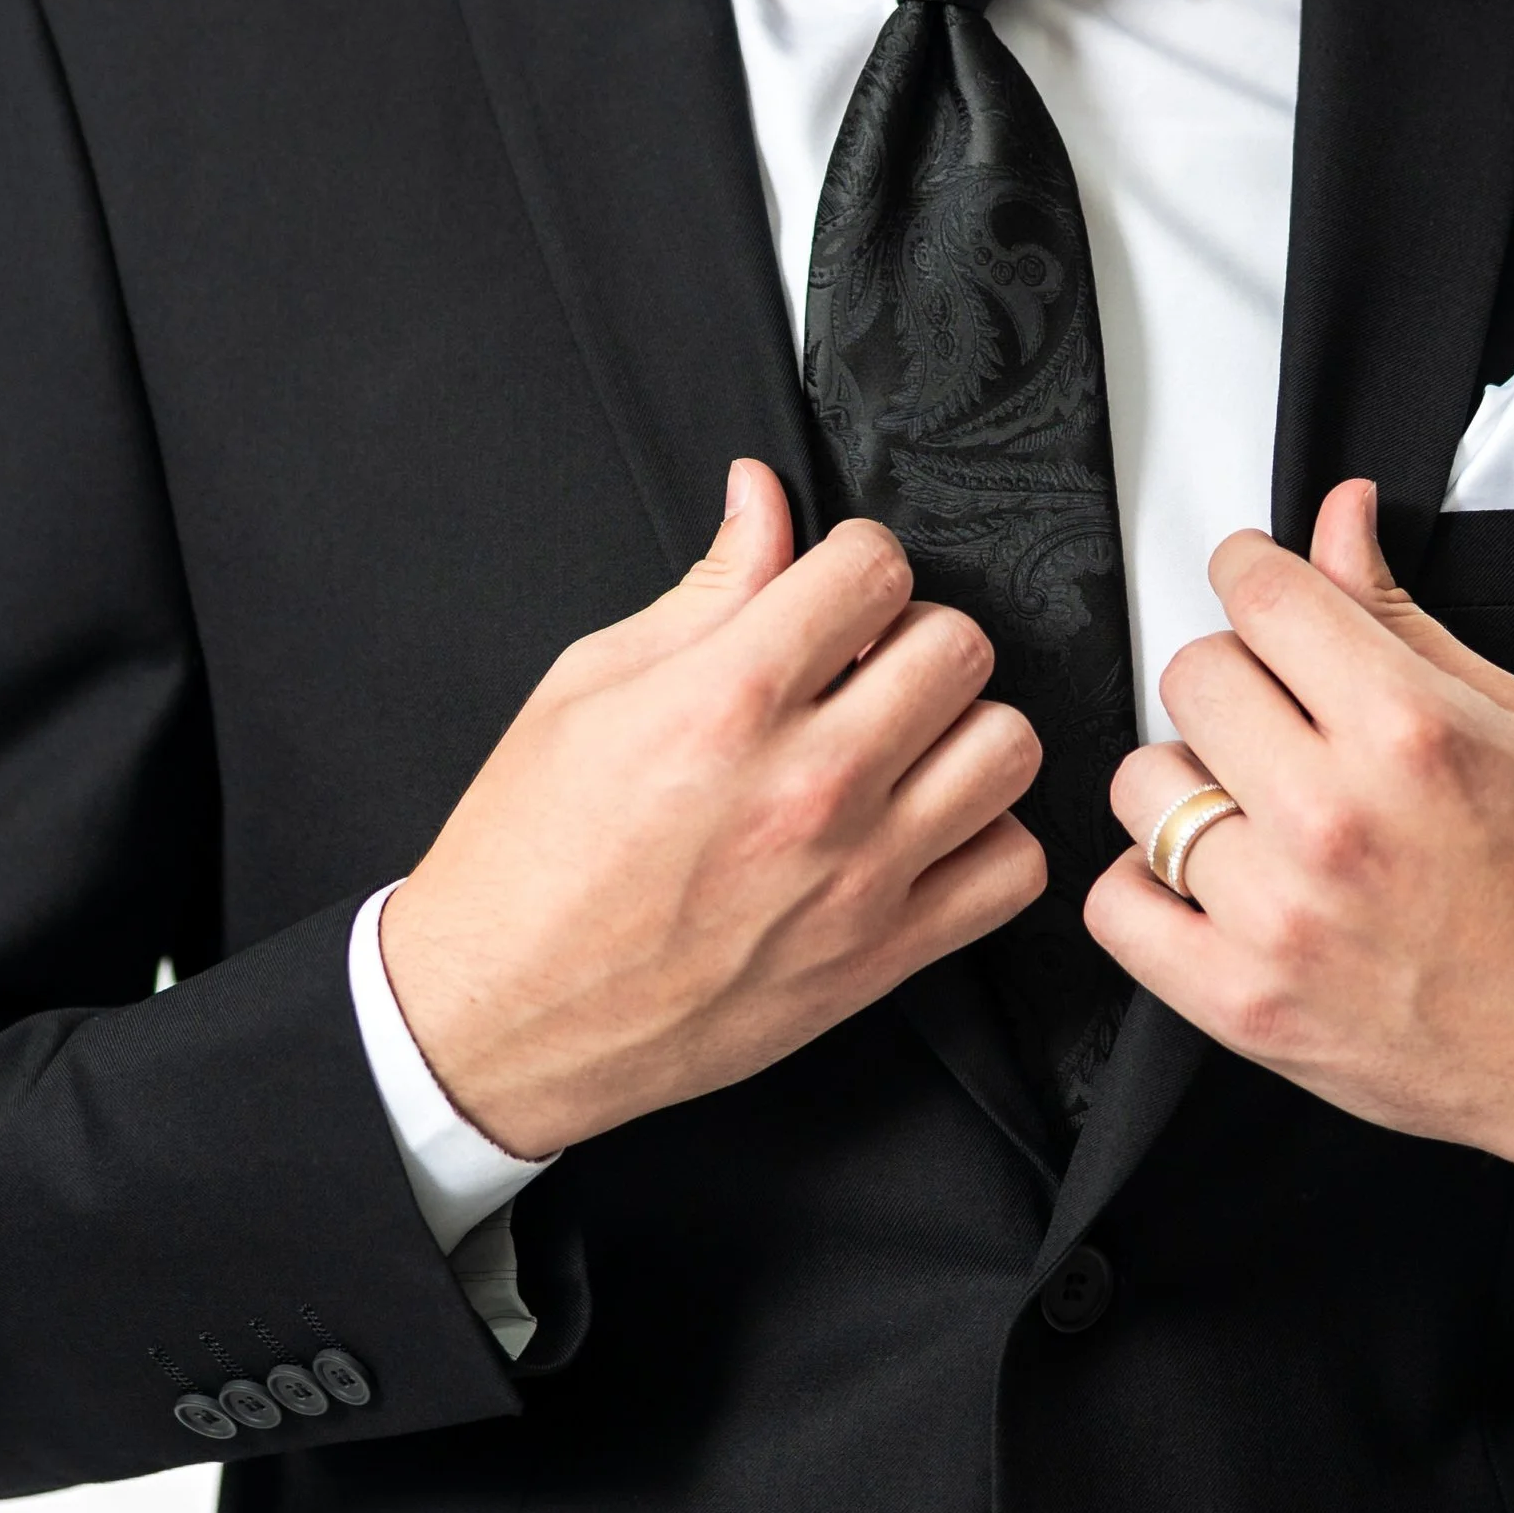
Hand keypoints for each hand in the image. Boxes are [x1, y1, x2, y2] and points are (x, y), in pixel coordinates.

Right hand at [380, 461, 1044, 1156]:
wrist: (502, 1017)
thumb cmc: (527, 856)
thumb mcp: (588, 687)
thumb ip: (705, 590)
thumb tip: (761, 496)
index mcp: (727, 700)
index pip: (874, 567)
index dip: (854, 562)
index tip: (834, 591)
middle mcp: (808, 783)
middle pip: (958, 646)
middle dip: (911, 635)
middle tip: (863, 667)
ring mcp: (856, 875)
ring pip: (1006, 747)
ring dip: (960, 730)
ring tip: (901, 744)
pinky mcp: (880, 958)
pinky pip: (1011, 871)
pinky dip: (985, 841)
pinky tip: (925, 829)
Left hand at [1086, 480, 1513, 1206]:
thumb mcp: (1513, 721)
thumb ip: (1399, 617)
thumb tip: (1338, 520)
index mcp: (1408, 731)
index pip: (1261, 594)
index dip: (1252, 569)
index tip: (1255, 583)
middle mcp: (1334, 818)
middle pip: (1193, 675)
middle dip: (1236, 676)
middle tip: (1283, 715)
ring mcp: (1282, 918)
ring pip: (1144, 782)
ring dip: (1190, 780)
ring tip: (1255, 806)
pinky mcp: (1247, 1005)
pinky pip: (1118, 907)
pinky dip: (1148, 885)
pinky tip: (1210, 878)